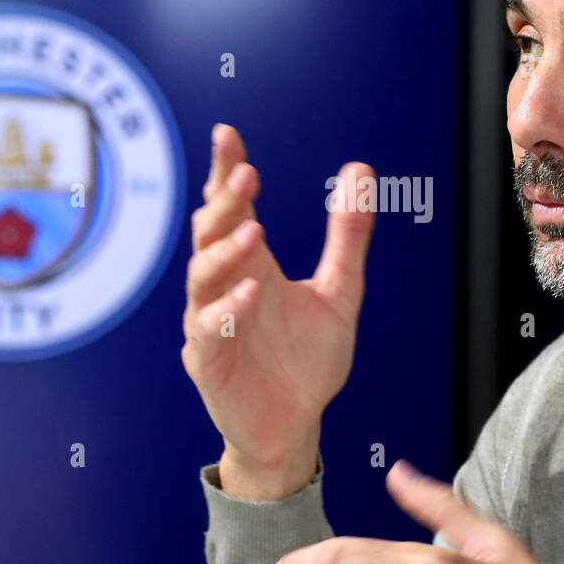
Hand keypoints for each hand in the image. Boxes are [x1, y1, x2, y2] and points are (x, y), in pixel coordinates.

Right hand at [181, 123, 376, 498]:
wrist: (297, 426)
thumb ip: (347, 237)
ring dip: (226, 252)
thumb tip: (361, 172)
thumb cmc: (307, 361)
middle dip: (225, 204)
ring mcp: (211, 323)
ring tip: (255, 232)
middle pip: (209, 233)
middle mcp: (225, 287)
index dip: (226, 172)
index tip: (229, 137)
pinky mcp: (209, 361)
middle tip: (247, 177)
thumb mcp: (340, 292)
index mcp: (252, 265)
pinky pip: (210, 330)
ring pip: (202, 277)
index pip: (232, 208)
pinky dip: (228, 309)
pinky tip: (251, 294)